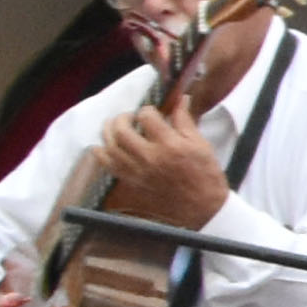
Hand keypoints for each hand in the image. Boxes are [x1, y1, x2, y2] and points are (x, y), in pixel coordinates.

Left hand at [99, 99, 230, 233]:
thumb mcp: (201, 144)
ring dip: (108, 132)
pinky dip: (101, 154)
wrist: (202, 207)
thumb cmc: (205, 175)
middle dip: (122, 118)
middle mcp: (150, 157)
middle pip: (122, 130)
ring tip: (113, 127)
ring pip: (110, 147)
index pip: (147, 117)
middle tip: (129, 117)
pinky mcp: (133, 182)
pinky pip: (109, 166)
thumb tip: (181, 99)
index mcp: (170, 145)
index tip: (151, 112)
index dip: (147, 110)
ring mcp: (138, 171)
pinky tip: (101, 147)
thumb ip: (185, 121)